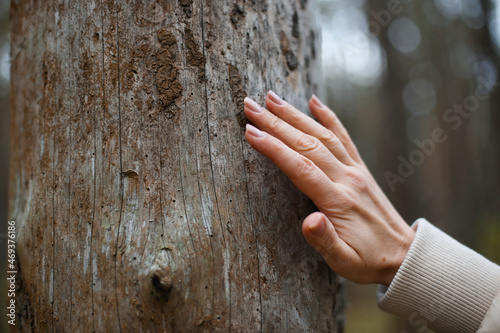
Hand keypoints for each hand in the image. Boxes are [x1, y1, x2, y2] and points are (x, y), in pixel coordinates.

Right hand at [243, 91, 414, 285]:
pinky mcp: (359, 169)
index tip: (251, 132)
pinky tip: (314, 101)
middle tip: (250, 105)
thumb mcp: (344, 262)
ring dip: (295, 115)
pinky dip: (329, 117)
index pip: (300, 167)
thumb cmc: (369, 262)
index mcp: (338, 201)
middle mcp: (347, 179)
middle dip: (276, 123)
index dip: (274, 148)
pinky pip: (343, 137)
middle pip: (307, 143)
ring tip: (272, 98)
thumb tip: (309, 221)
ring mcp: (355, 170)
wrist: (404, 254)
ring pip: (322, 135)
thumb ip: (325, 241)